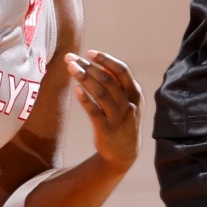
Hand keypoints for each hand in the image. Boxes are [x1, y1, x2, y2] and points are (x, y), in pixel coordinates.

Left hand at [65, 50, 140, 172]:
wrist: (124, 153)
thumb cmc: (122, 122)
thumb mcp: (128, 103)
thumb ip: (118, 85)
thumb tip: (102, 65)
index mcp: (135, 95)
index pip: (121, 71)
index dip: (106, 60)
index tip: (89, 53)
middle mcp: (128, 105)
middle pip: (107, 80)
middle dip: (88, 66)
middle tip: (71, 58)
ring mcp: (118, 118)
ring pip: (101, 93)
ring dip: (84, 78)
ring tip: (71, 68)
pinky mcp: (106, 130)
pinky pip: (95, 112)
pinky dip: (85, 100)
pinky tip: (76, 89)